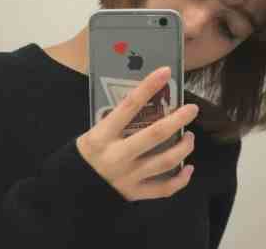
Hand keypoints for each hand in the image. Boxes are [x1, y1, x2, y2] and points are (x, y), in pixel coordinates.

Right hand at [76, 66, 198, 201]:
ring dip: (183, 148)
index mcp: (103, 135)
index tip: (165, 72)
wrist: (73, 189)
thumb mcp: (95, 132)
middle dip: (178, 120)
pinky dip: (181, 180)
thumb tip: (147, 102)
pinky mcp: (135, 193)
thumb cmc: (86, 153)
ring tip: (190, 137)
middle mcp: (118, 155)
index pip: (129, 105)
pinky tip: (188, 168)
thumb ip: (118, 121)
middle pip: (155, 135)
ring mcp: (128, 177)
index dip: (148, 87)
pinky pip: (164, 189)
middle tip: (192, 109)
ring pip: (165, 162)